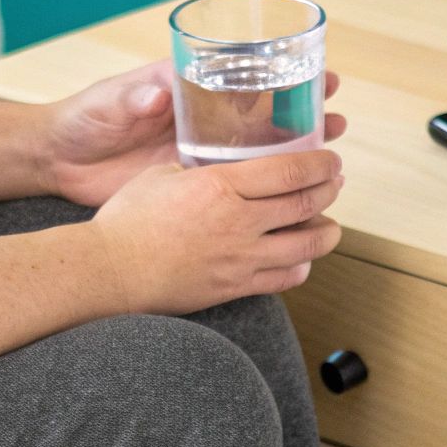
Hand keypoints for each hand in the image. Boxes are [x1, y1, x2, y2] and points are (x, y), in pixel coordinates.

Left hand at [43, 60, 345, 206]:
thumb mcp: (108, 102)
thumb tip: (159, 90)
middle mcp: (201, 118)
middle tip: (337, 115)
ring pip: (257, 151)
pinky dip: (264, 190)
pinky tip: (292, 198)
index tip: (316, 71)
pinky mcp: (192, 184)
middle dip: (302, 112)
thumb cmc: (83, 119)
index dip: (282, 73)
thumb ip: (134, 96)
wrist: (58, 161)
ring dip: (293, 152)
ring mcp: (200, 152)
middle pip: (263, 112)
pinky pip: (236, 186)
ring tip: (330, 155)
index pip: (245, 75)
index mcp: (187, 88)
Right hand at [88, 149, 344, 313]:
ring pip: (304, 246)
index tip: (331, 160)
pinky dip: (301, 267)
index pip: (288, 171)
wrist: (111, 271)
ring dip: (326, 233)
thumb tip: (222, 168)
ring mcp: (240, 258)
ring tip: (330, 225)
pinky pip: (283, 279)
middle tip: (335, 184)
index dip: (319, 164)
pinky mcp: (234, 287)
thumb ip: (200, 171)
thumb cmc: (127, 220)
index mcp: (220, 186)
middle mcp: (238, 222)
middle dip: (328, 191)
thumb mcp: (162, 175)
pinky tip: (302, 259)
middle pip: (304, 205)